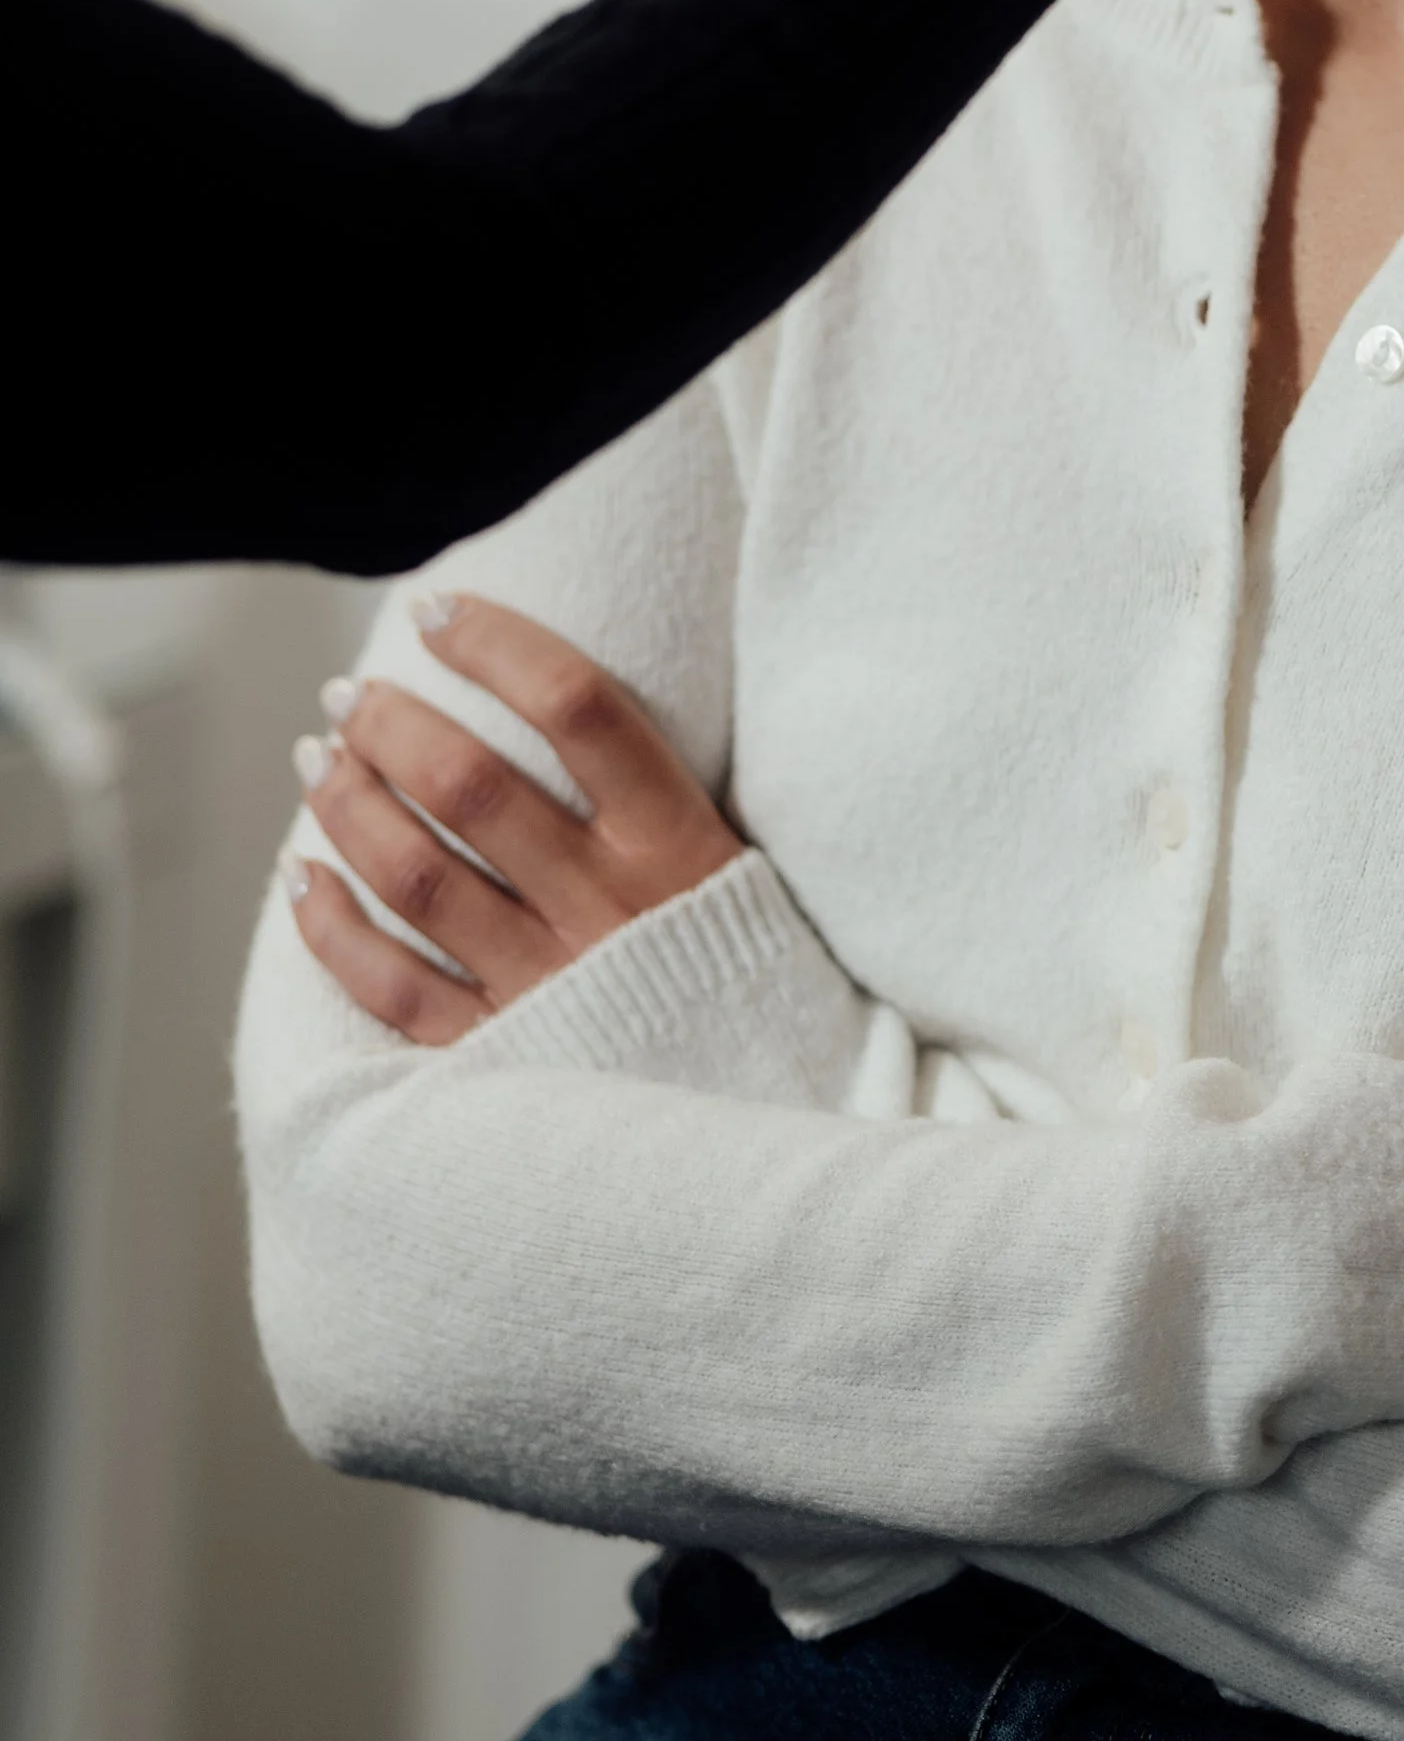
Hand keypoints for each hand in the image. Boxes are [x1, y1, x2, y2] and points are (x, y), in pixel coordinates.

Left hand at [287, 594, 742, 1044]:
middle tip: (348, 695)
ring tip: (317, 762)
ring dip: (348, 806)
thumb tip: (554, 698)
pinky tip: (304, 876)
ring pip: (416, 876)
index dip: (497, 645)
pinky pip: (392, 988)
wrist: (761, 1127)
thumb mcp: (736, 868)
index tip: (438, 613)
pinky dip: (332, 928)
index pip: (579, 708)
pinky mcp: (502, 1060)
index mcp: (679, 847)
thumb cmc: (742, 975)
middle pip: (470, 787)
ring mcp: (549, 986)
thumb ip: (658, 798)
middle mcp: (608, 910)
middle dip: (390, 724)